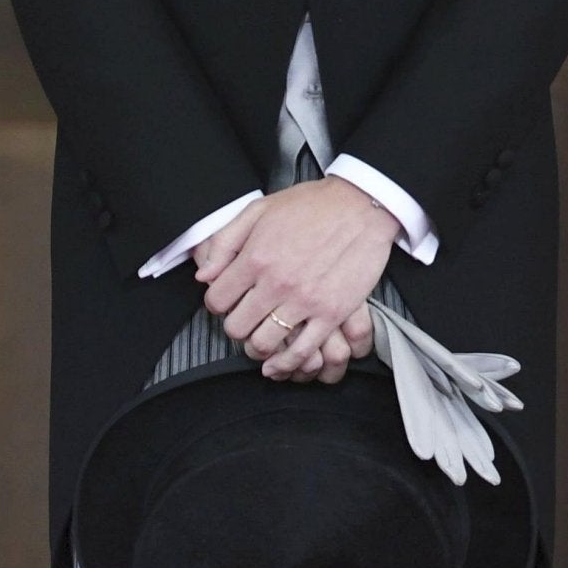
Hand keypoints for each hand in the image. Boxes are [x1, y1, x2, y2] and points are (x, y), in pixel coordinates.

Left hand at [195, 178, 398, 380]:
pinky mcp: (332, 313)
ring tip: (262, 341)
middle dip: (237, 327)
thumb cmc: (313, 205)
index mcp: (256, 258)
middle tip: (246, 320)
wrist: (363, 205)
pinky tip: (280, 362)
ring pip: (264, 345)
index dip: (218, 304)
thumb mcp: (260, 209)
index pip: (216, 300)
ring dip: (258, 348)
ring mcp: (305, 301)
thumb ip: (225, 241)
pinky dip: (287, 362)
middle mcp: (277, 283)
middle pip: (236, 327)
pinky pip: (302, 351)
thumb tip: (204, 275)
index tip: (229, 302)